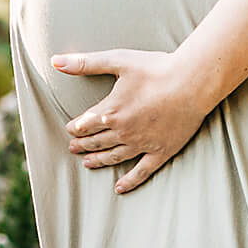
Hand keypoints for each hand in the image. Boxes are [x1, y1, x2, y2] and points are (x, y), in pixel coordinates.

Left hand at [50, 48, 210, 193]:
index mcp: (111, 110)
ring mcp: (142, 144)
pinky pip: (142, 171)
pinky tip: (120, 187)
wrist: (192, 83)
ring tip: (88, 164)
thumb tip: (56, 61)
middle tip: (73, 148)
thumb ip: (85, 62)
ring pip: (114, 157)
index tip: (70, 129)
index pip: (85, 124)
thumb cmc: (156, 68)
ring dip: (99, 161)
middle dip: (83, 145)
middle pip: (97, 142)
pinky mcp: (161, 152)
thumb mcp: (118, 60)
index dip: (75, 127)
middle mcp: (123, 131)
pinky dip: (130, 180)